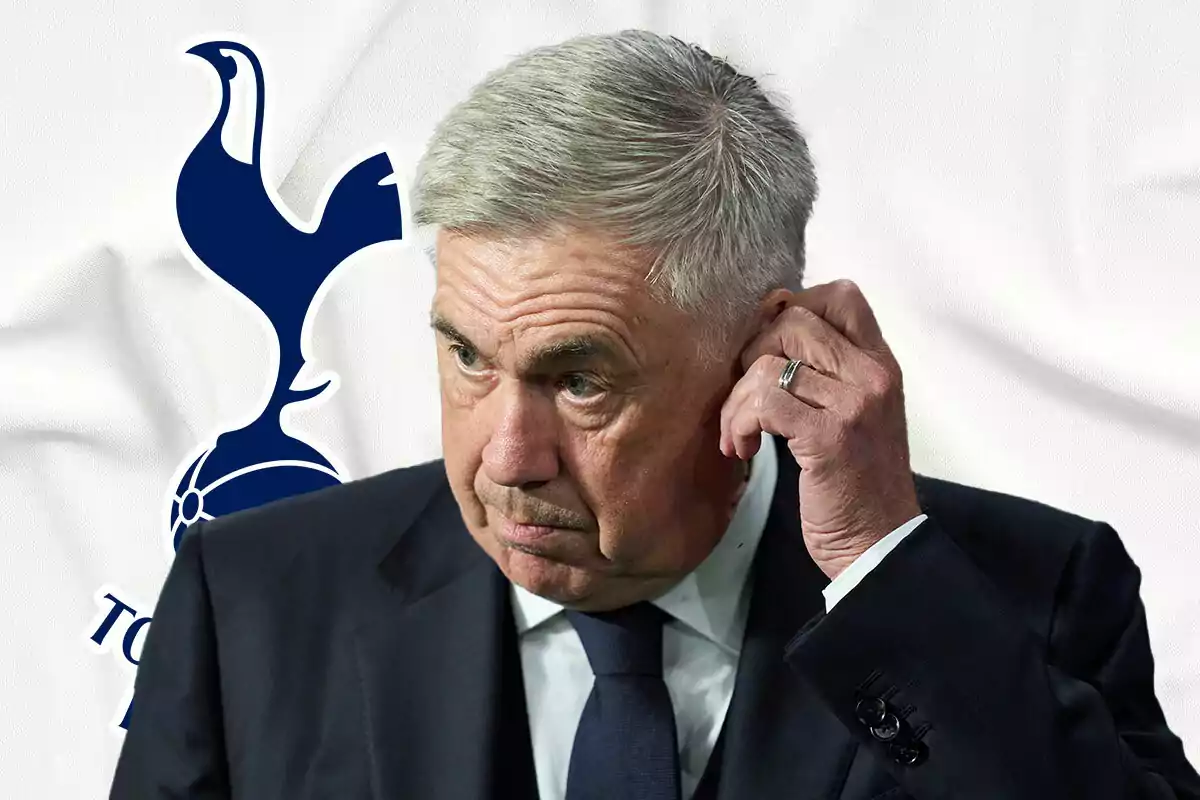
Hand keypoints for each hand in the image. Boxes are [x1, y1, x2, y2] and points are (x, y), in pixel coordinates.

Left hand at [719, 279, 921, 580]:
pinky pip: (764, 402)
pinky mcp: (828, 438)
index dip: (792, 307)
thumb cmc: (859, 484)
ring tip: (741, 434)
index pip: (841, 296)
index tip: (768, 350)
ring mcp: (854, 405)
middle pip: (793, 321)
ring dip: (737, 400)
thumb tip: (770, 328)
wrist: (880, 544)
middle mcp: (872, 377)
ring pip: (768, 363)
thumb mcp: (857, 414)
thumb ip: (828, 371)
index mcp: (881, 365)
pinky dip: (740, 423)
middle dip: (751, 355)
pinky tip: (744, 449)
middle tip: (746, 399)